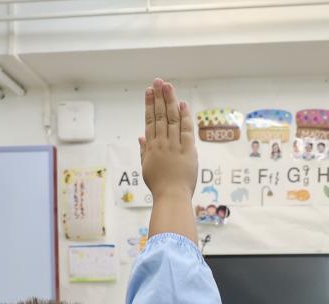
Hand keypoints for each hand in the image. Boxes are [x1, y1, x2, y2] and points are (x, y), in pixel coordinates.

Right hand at [139, 79, 196, 240]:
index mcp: (151, 147)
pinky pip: (186, 130)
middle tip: (158, 81)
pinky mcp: (187, 151)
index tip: (149, 91)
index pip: (149, 121)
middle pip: (159, 115)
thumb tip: (140, 136)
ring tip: (167, 86)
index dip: (149, 104)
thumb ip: (143, 150)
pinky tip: (182, 104)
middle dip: (159, 97)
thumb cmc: (159, 186)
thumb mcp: (146, 167)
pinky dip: (185, 116)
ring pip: (171, 119)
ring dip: (170, 101)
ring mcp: (174, 146)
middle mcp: (161, 143)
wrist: (171, 197)